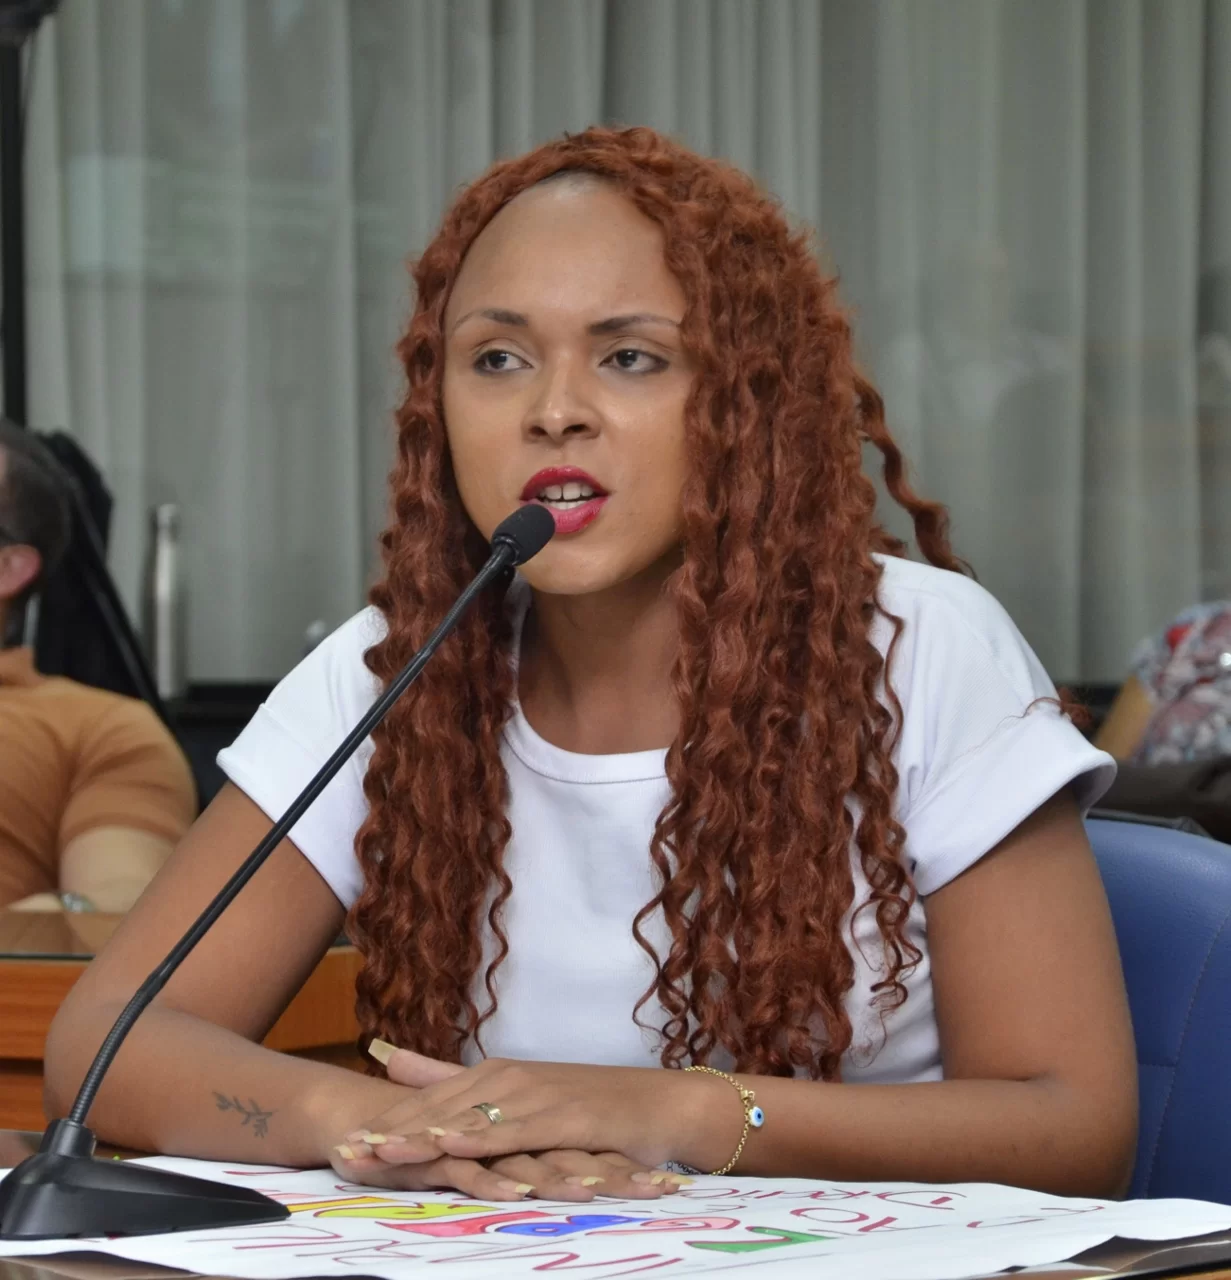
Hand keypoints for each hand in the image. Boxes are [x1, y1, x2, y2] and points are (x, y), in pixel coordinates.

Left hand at [329, 1042, 699, 1199]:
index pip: (428, 1104)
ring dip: (420, 1137)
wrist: (657, 1104)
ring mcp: (535, 1096)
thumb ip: (451, 1075)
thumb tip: (388, 1056)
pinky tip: (451, 1144)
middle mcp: (508, 1080)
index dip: (384, 1124)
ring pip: (468, 1120)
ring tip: (376, 1153)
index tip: (340, 1141)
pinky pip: (515, 1130)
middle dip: (388, 1133)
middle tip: (342, 1153)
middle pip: (438, 1110)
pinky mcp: (563, 1117)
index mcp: (493, 1076)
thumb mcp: (519, 1094)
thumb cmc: (588, 1104)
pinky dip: (481, 1137)